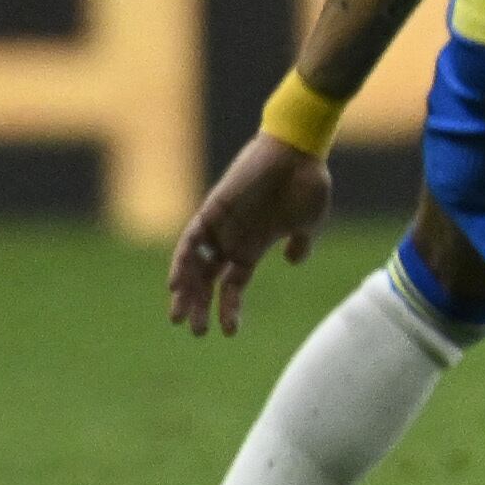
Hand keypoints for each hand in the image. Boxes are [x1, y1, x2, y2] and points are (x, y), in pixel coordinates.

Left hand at [166, 134, 332, 337]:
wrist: (299, 151)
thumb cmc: (307, 184)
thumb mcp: (308, 222)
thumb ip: (299, 242)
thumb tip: (293, 261)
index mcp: (253, 245)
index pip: (233, 284)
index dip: (229, 308)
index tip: (229, 333)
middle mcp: (232, 238)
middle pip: (207, 279)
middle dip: (200, 305)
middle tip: (194, 331)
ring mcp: (220, 225)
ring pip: (195, 264)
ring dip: (187, 291)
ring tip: (179, 316)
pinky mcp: (213, 209)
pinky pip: (190, 239)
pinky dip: (182, 261)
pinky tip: (176, 284)